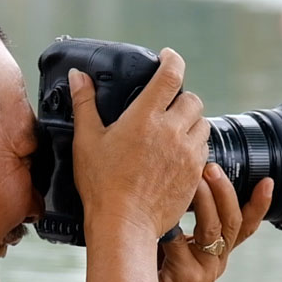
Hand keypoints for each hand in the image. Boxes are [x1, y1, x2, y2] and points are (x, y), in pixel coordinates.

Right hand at [67, 48, 210, 240]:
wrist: (124, 224)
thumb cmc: (102, 184)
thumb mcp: (87, 141)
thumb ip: (85, 104)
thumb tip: (77, 76)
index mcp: (146, 117)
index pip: (171, 74)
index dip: (172, 59)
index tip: (167, 58)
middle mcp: (172, 131)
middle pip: (192, 99)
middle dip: (180, 98)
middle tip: (165, 106)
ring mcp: (187, 153)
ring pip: (202, 125)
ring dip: (190, 123)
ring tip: (172, 132)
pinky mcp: (195, 174)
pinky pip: (203, 151)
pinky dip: (193, 147)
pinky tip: (176, 156)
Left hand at [158, 166, 272, 281]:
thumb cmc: (150, 272)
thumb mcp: (171, 245)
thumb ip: (179, 221)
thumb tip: (176, 180)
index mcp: (217, 252)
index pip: (245, 225)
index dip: (259, 205)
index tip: (268, 181)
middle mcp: (216, 261)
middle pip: (232, 220)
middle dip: (224, 190)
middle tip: (211, 167)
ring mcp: (204, 271)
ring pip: (212, 228)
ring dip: (203, 199)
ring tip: (192, 179)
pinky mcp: (187, 277)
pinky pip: (180, 241)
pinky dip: (170, 223)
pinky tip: (159, 210)